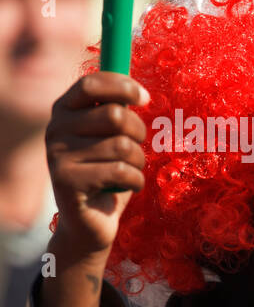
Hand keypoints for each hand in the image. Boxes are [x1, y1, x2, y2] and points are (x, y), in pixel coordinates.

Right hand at [45, 72, 149, 259]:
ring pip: (123, 146)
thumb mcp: (111, 137)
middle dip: (139, 132)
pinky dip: (137, 181)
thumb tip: (139, 93)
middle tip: (137, 148)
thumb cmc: (107, 172)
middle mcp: (55, 129)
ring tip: (130, 171)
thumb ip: (118, 112)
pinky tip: (129, 187)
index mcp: (64, 111)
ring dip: (139, 161)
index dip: (122, 86)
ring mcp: (57, 154)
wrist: (91, 222)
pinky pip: (121, 171)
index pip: (91, 84)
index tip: (145, 99)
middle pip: (115, 115)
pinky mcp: (66, 180)